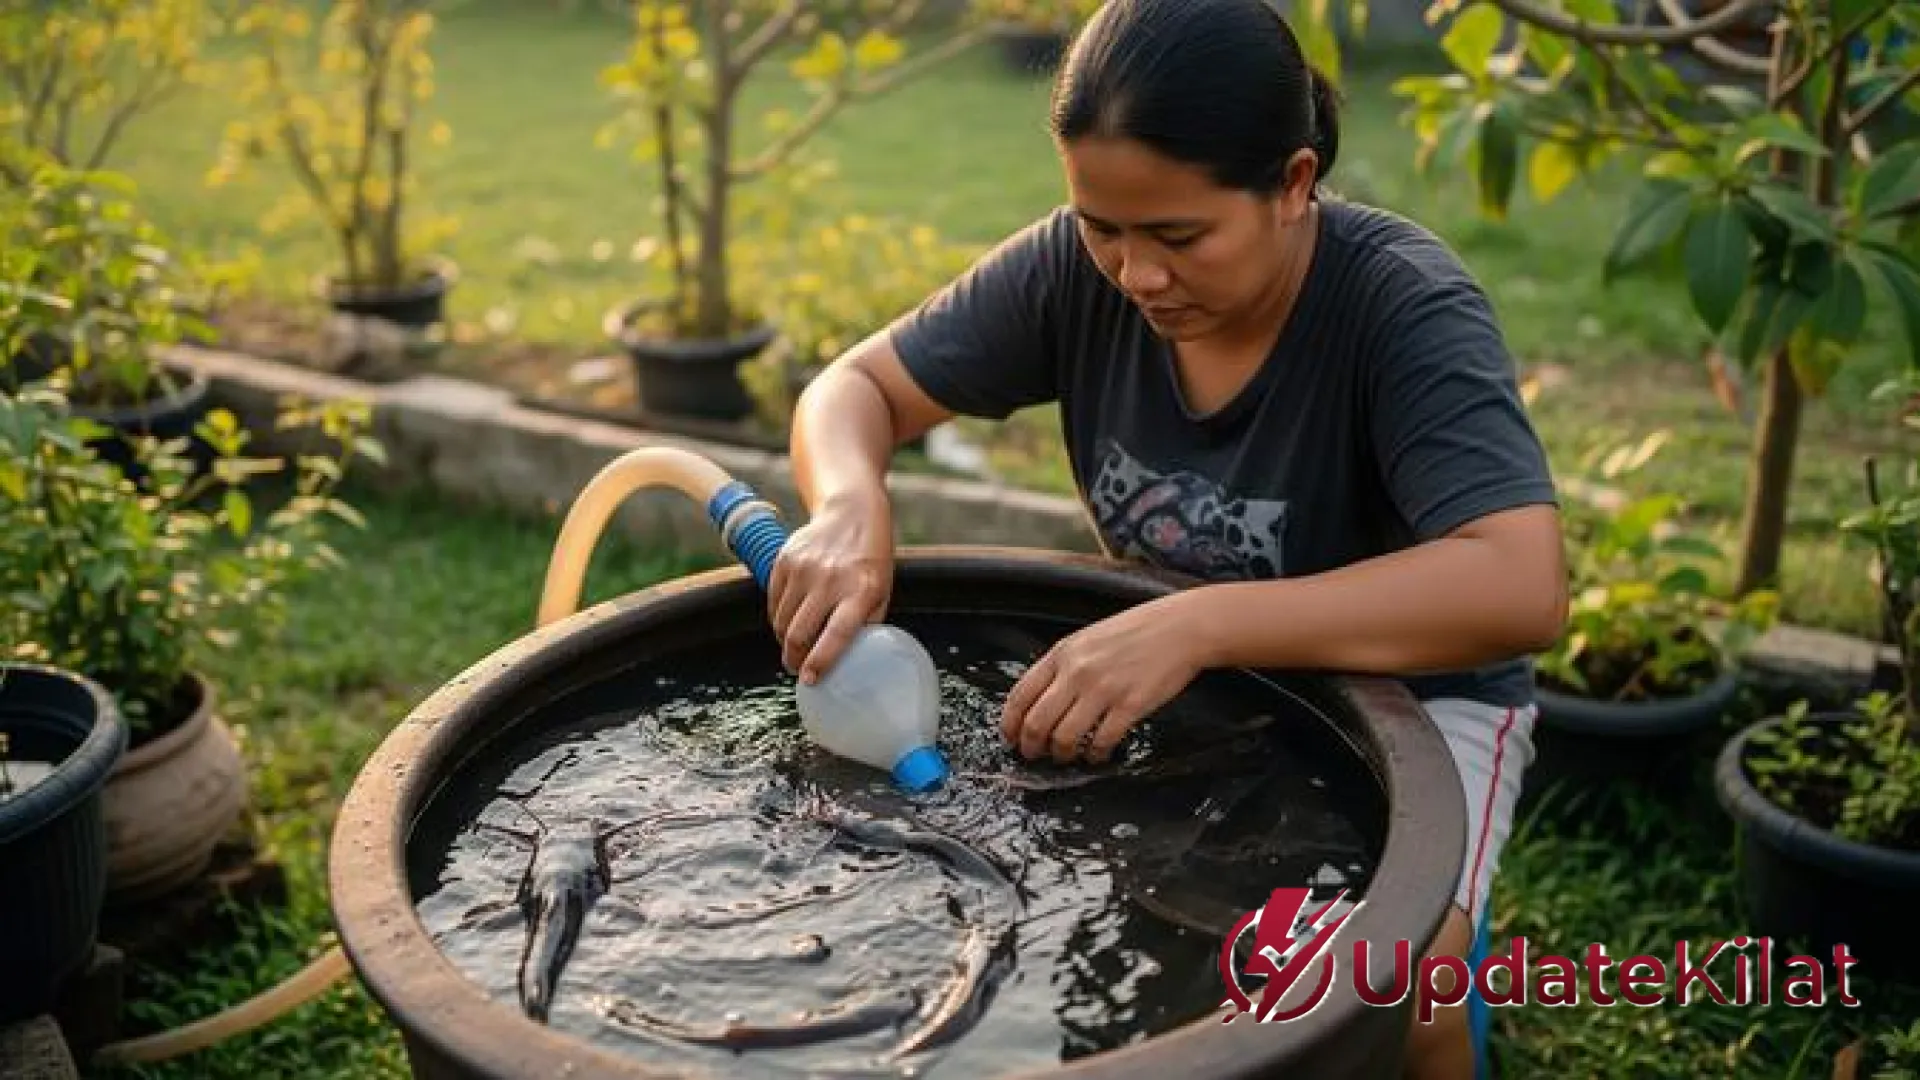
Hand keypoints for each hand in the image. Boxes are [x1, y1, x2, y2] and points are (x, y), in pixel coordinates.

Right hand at [767, 489, 893, 684]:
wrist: (852, 511)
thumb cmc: (871, 559)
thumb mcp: (881, 591)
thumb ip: (866, 622)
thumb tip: (851, 659)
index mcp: (860, 592)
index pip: (836, 635)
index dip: (820, 662)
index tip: (810, 680)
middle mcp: (830, 580)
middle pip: (799, 633)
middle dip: (794, 658)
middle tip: (796, 668)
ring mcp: (804, 569)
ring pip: (782, 620)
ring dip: (785, 639)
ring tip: (793, 646)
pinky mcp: (785, 560)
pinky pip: (773, 601)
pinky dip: (778, 618)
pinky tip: (788, 622)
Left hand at [1000, 594, 1209, 763]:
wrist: (1179, 628)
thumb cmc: (1135, 633)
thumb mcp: (1087, 639)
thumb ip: (1062, 666)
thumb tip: (1040, 700)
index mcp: (1062, 653)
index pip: (1021, 695)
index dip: (1010, 724)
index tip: (1010, 738)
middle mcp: (1078, 672)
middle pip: (1037, 722)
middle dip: (1031, 747)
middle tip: (1034, 755)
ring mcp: (1103, 689)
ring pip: (1065, 738)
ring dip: (1062, 755)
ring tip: (1067, 756)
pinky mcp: (1130, 705)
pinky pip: (1102, 741)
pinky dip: (1095, 755)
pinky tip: (1098, 754)